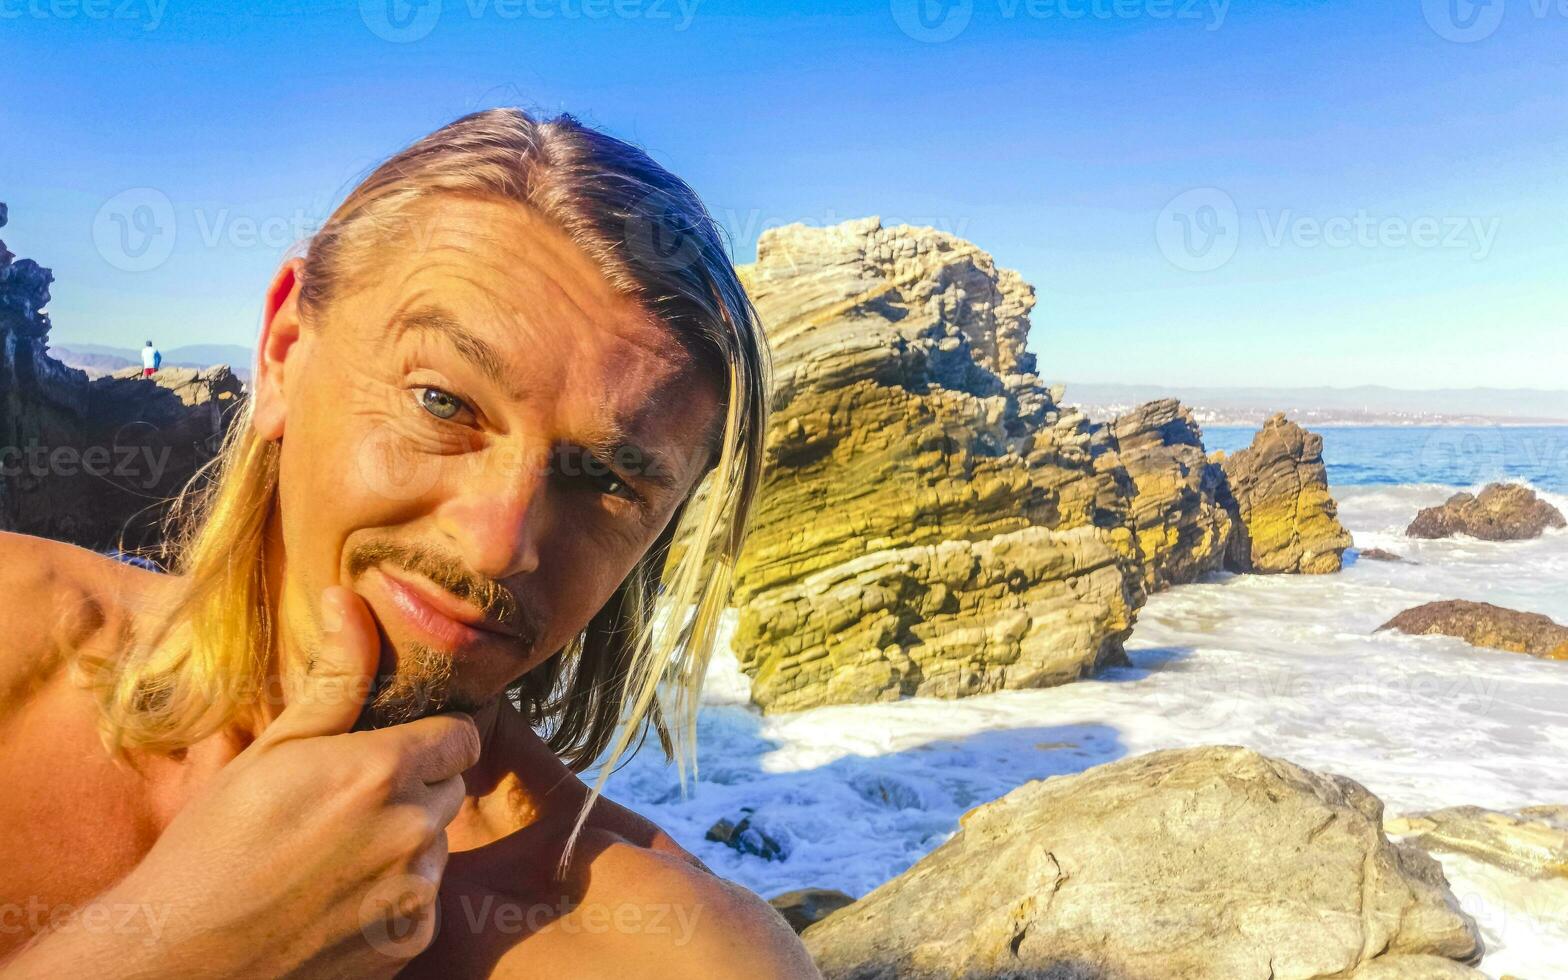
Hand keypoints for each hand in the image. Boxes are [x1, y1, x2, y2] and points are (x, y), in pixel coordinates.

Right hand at [6, 586, 479, 977]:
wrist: (179, 957)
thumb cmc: (214, 845)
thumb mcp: (270, 750)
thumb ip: (333, 679)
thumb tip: (351, 600)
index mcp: (382, 771)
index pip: (461, 736)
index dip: (428, 738)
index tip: (391, 748)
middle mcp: (413, 829)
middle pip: (450, 790)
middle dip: (413, 789)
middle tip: (346, 805)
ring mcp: (416, 891)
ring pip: (438, 846)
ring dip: (405, 845)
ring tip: (334, 857)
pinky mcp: (413, 941)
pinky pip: (425, 902)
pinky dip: (394, 899)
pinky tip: (337, 901)